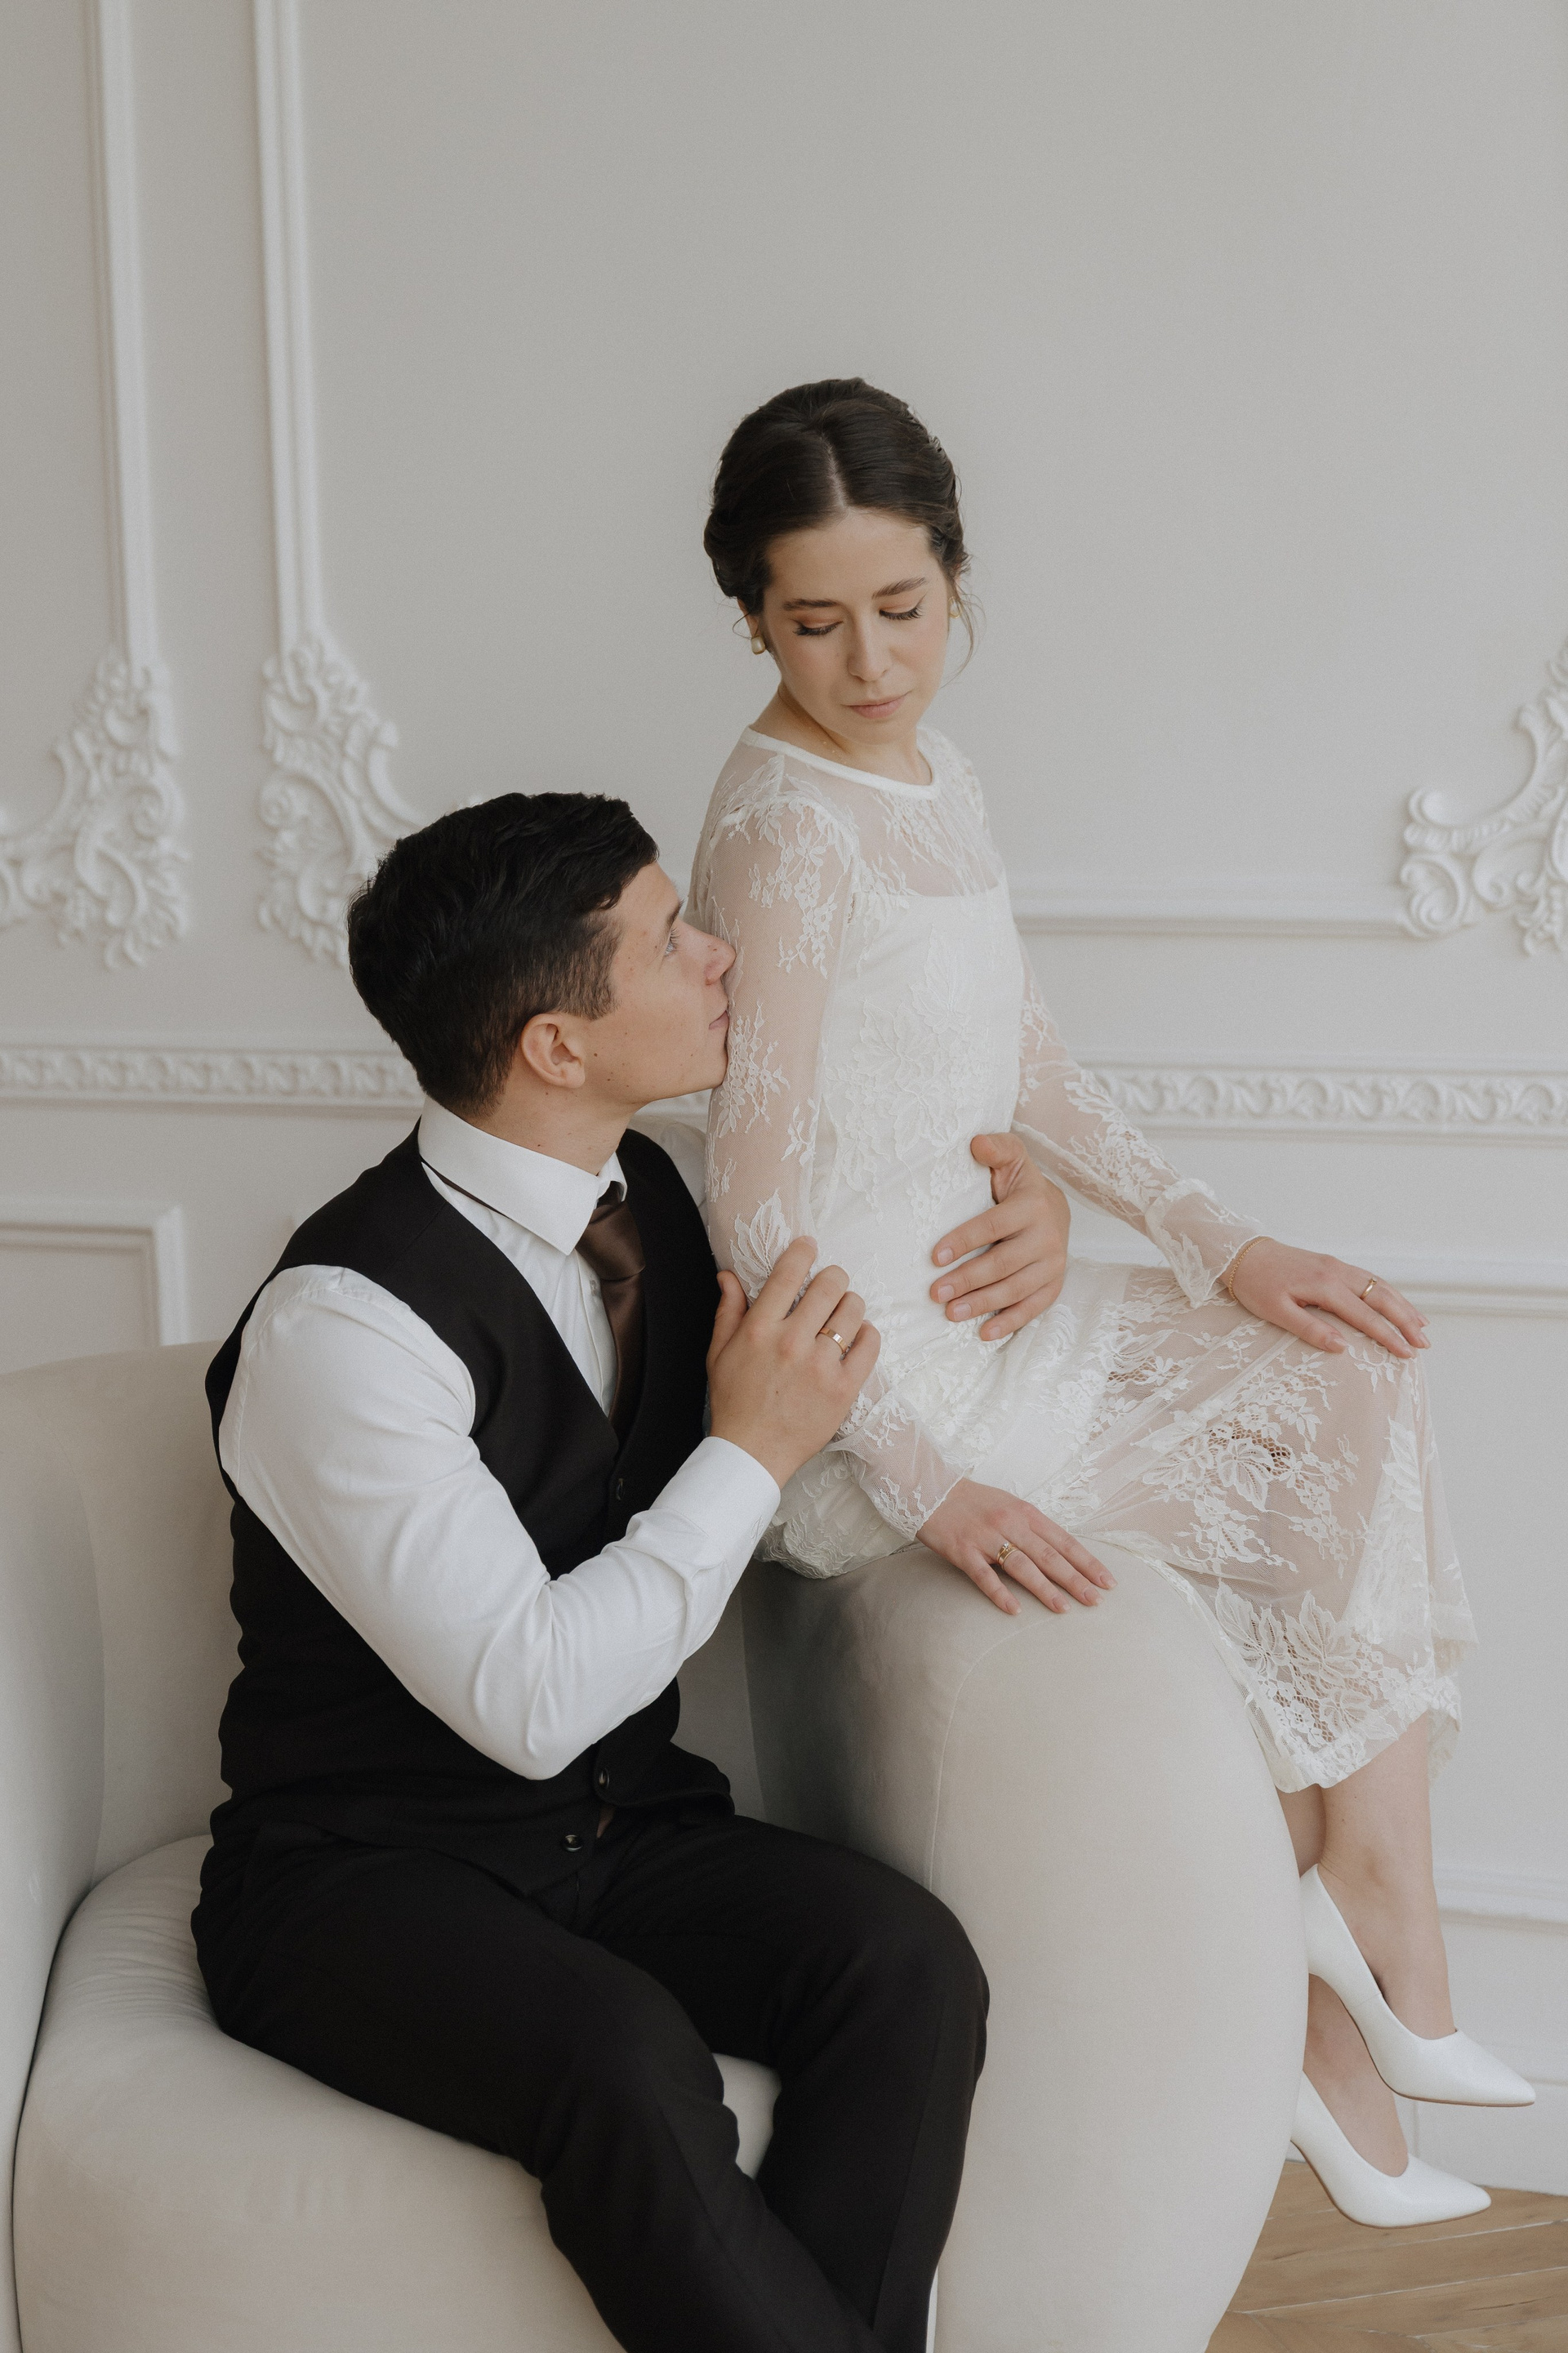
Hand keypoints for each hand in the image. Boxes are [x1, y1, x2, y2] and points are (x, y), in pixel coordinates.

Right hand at [708, 1236, 879, 1488]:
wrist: (752, 1453)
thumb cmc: (734, 1402)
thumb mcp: (719, 1354)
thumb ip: (727, 1311)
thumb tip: (727, 1275)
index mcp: (759, 1330)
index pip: (788, 1274)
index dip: (803, 1251)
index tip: (809, 1246)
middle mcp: (791, 1343)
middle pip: (830, 1285)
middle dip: (833, 1277)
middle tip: (831, 1284)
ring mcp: (821, 1366)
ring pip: (853, 1310)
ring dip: (850, 1305)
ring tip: (843, 1314)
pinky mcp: (844, 1389)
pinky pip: (871, 1344)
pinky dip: (868, 1334)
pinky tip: (856, 1338)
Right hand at [917, 1479, 1113, 1616]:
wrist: (931, 1488)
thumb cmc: (974, 1500)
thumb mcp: (1010, 1505)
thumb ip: (1033, 1527)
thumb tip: (1061, 1552)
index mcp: (1026, 1513)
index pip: (1064, 1541)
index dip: (1087, 1562)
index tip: (1107, 1581)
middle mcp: (1010, 1523)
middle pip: (1049, 1556)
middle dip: (1075, 1580)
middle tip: (1096, 1601)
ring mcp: (986, 1537)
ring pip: (1022, 1566)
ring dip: (1045, 1589)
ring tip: (1064, 1609)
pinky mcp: (963, 1551)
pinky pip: (984, 1576)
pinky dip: (1000, 1593)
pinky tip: (1015, 1610)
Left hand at [930, 1135, 1070, 1340]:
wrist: (1057, 1207)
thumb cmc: (1021, 1184)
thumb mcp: (1012, 1158)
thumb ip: (996, 1148)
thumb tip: (975, 1143)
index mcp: (1032, 1206)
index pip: (993, 1226)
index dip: (964, 1241)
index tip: (935, 1256)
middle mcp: (1048, 1237)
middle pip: (1003, 1263)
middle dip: (967, 1280)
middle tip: (935, 1293)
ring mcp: (1054, 1264)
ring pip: (1016, 1289)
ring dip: (982, 1304)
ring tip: (950, 1313)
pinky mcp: (1055, 1284)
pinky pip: (1034, 1307)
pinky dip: (1010, 1321)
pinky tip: (984, 1332)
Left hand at [1226, 1239, 1428, 1359]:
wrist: (1242, 1254)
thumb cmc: (1256, 1285)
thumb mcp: (1276, 1312)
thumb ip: (1310, 1329)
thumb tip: (1343, 1347)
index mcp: (1324, 1286)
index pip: (1366, 1316)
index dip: (1389, 1336)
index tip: (1407, 1354)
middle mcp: (1337, 1272)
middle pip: (1382, 1298)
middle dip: (1406, 1321)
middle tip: (1424, 1344)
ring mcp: (1337, 1265)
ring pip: (1380, 1286)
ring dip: (1402, 1305)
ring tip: (1421, 1326)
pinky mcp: (1332, 1264)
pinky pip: (1369, 1278)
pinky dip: (1388, 1292)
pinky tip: (1395, 1303)